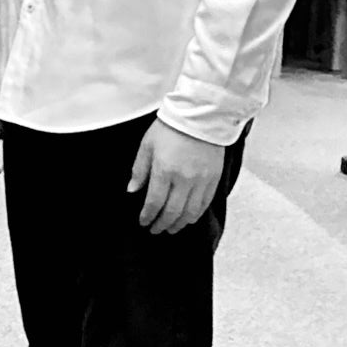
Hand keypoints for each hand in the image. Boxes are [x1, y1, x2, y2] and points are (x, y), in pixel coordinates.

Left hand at [127, 119, 226, 235]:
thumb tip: (132, 190)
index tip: (143, 222)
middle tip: (155, 230)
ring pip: (190, 212)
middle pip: (172, 211)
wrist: (201, 117)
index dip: (148, 216)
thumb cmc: (170, 128)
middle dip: (162, 224)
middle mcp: (184, 179)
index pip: (154, 202)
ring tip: (171, 228)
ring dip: (179, 223)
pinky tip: (188, 218)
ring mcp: (201, 181)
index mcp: (164, 171)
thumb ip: (139, 170)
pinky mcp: (214, 179)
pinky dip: (195, 215)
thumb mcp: (147, 146)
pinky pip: (205, 204)